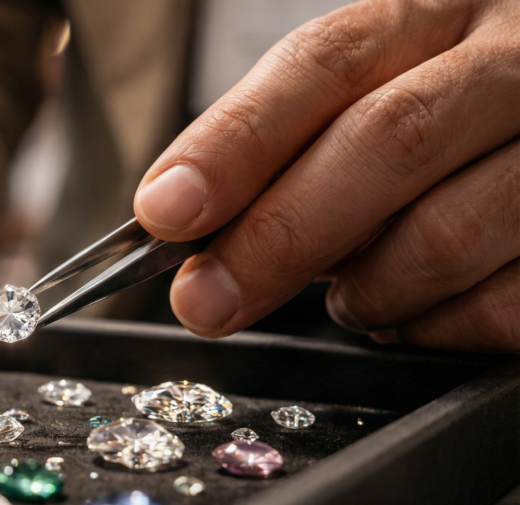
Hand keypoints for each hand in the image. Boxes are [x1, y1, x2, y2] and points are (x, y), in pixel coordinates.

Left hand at [133, 0, 519, 351]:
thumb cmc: (440, 125)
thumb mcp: (370, 100)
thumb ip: (290, 150)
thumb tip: (191, 228)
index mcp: (433, 17)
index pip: (323, 64)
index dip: (235, 143)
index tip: (166, 211)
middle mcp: (512, 62)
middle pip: (384, 141)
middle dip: (278, 237)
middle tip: (205, 302)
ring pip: (445, 235)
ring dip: (365, 291)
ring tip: (346, 298)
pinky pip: (500, 306)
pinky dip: (431, 327)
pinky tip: (413, 310)